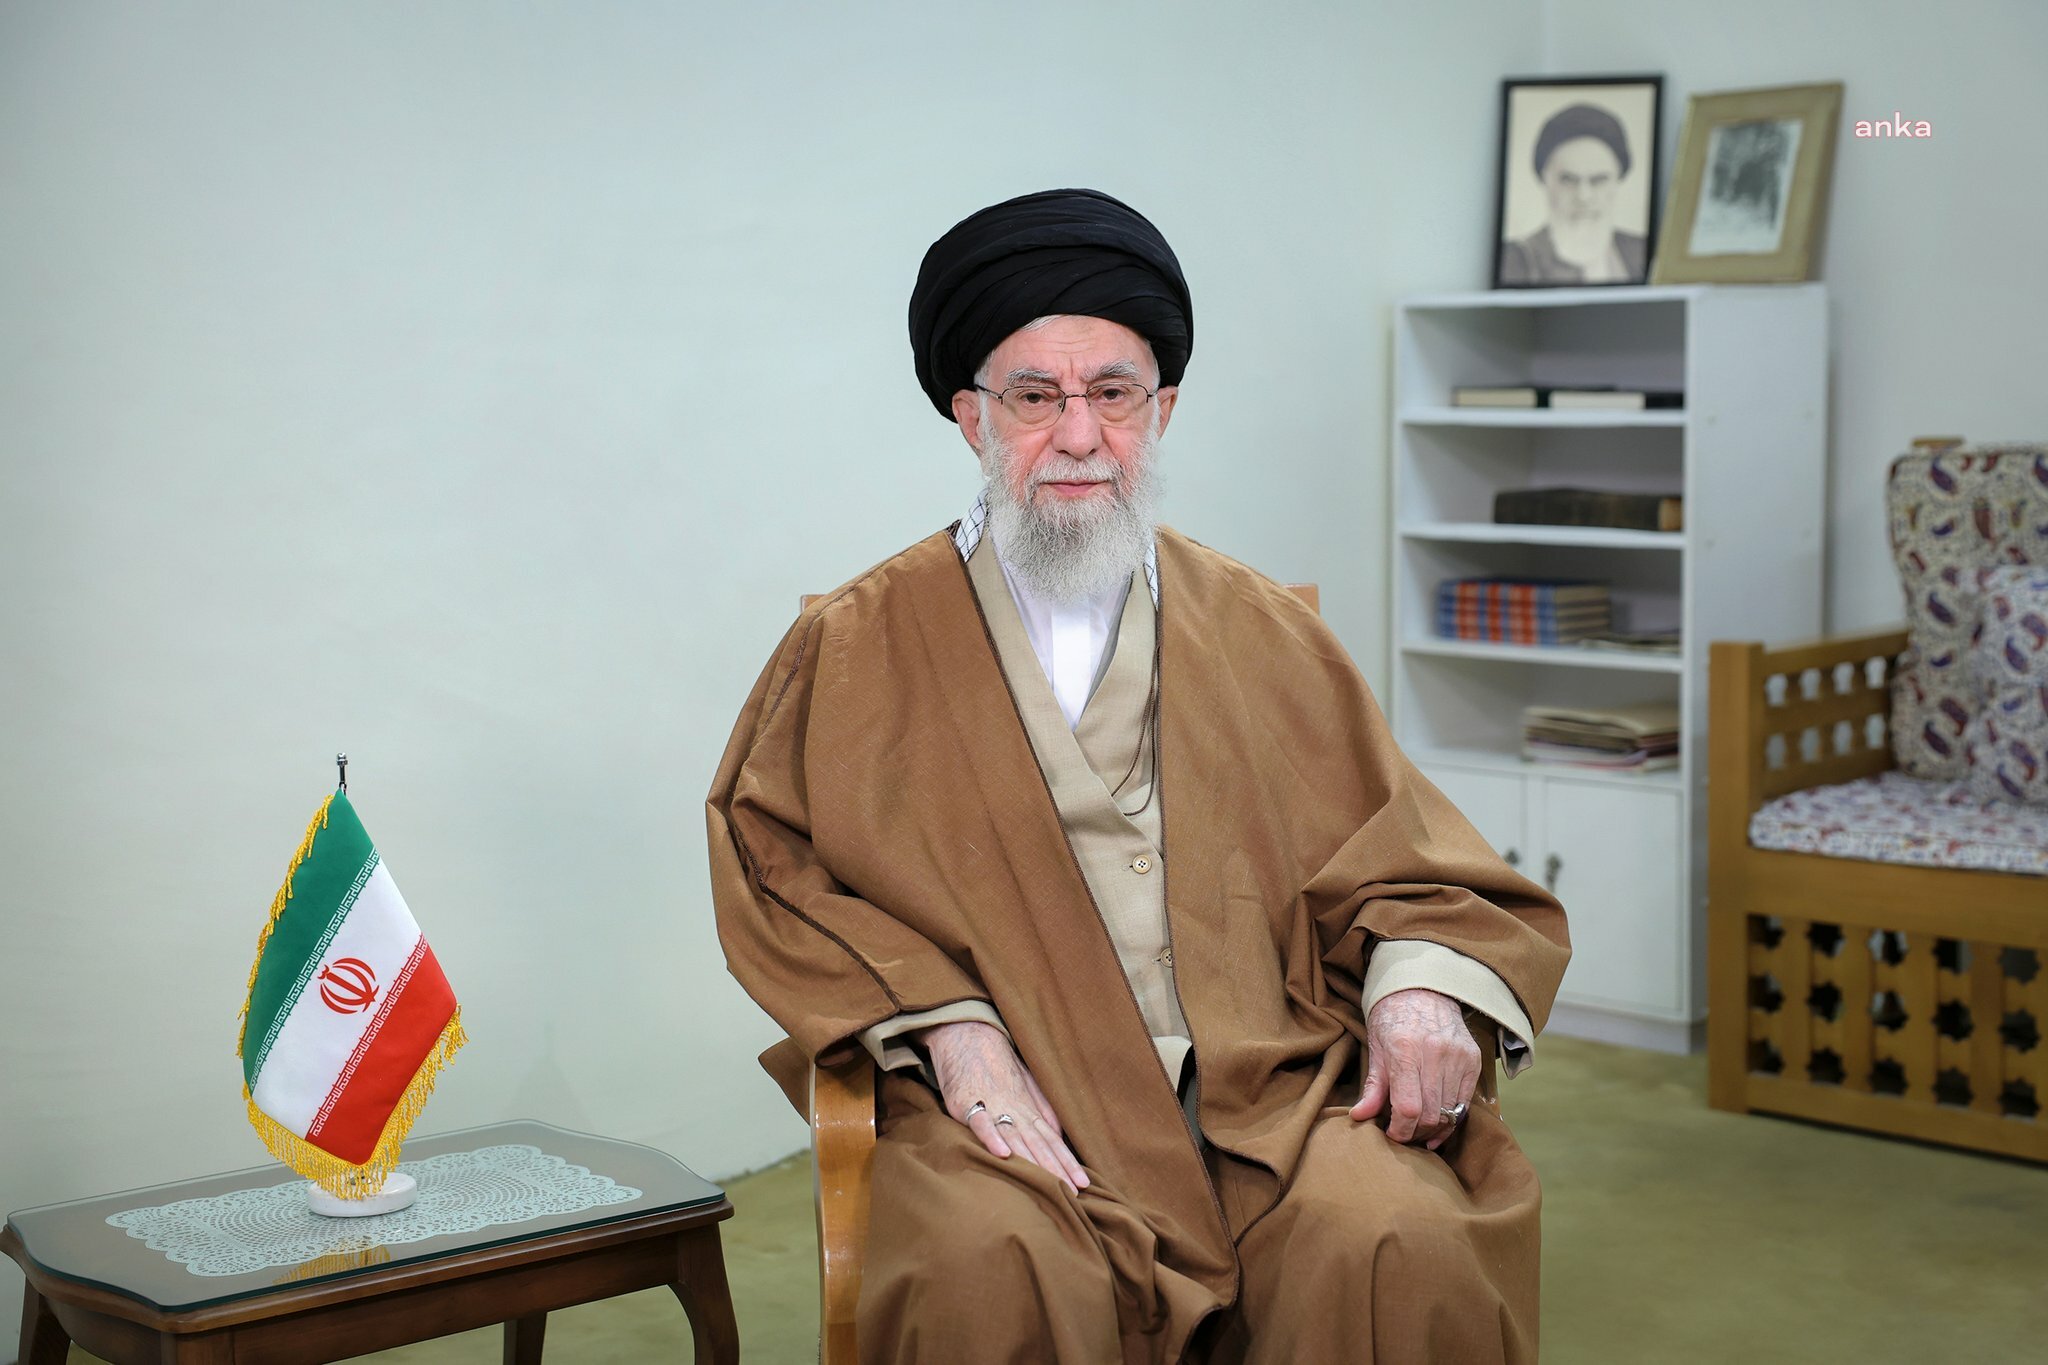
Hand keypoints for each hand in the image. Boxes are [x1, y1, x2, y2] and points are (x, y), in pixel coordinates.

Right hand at [920, 1020, 1089, 1192]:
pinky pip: (981, 1123)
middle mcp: (1016, 1110)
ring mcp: (992, 1107)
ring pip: (1016, 1138)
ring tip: (1049, 1183)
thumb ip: (1043, 1109)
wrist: (969, 1036)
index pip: (1053, 1140)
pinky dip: (992, 1138)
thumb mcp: (1027, 1084)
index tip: (1083, 1185)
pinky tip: (1003, 1155)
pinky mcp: (967, 1104)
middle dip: (1058, 1170)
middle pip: (1040, 1145)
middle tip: (1074, 1195)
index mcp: (1030, 1108)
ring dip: (1033, 1162)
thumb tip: (1061, 1134)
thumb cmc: (998, 1064)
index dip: (1068, 1162)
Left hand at [1349, 988, 1480, 1150]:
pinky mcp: (1474, 1060)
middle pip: (1430, 1114)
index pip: (1408, 1107)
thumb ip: (1372, 1087)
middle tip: (1404, 1134)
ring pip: (1449, 1112)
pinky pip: (1465, 1102)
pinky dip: (1453, 1118)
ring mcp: (1458, 1057)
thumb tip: (1359, 1116)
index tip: (1393, 1134)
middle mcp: (1435, 1054)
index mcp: (1405, 1050)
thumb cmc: (1392, 1019)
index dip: (1401, 1130)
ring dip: (1434, 1128)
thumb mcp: (1376, 1049)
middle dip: (1415, 1133)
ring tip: (1419, 1129)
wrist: (1422, 990)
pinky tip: (1440, 1123)